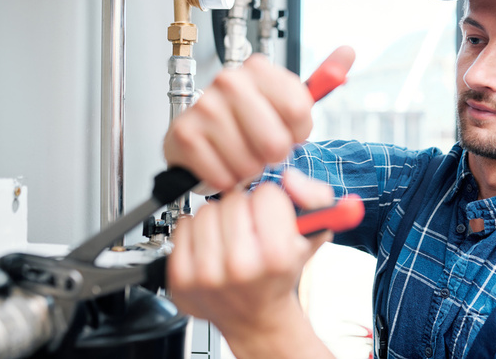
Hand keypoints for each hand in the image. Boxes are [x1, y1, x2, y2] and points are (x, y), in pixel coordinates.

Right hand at [163, 53, 314, 191]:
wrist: (205, 140)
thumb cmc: (249, 122)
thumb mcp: (289, 102)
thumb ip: (322, 79)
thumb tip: (349, 51)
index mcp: (259, 69)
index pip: (298, 109)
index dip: (297, 132)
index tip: (286, 130)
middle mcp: (230, 81)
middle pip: (275, 142)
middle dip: (273, 155)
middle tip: (260, 146)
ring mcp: (205, 106)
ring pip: (249, 163)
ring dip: (248, 169)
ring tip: (239, 154)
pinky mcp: (185, 134)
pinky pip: (223, 175)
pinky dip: (226, 179)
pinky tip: (221, 163)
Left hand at [167, 169, 334, 357]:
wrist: (255, 317)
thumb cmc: (281, 273)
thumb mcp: (312, 234)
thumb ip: (314, 196)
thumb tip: (289, 178)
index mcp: (277, 256)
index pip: (266, 194)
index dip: (271, 202)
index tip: (272, 218)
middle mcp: (240, 267)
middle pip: (234, 200)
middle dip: (244, 209)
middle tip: (251, 231)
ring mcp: (207, 274)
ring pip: (206, 210)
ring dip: (219, 219)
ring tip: (231, 239)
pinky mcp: (181, 278)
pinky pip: (183, 226)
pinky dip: (196, 232)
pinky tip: (212, 247)